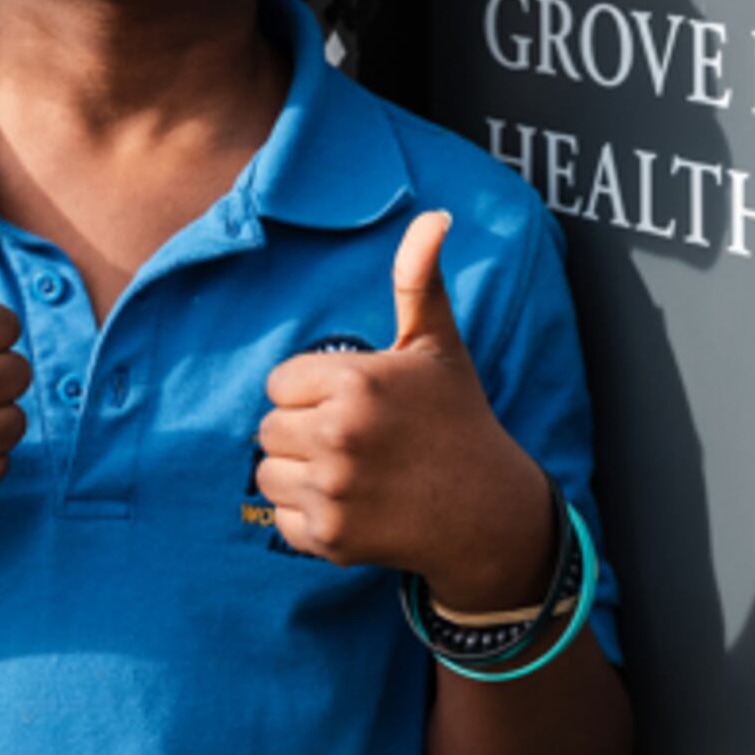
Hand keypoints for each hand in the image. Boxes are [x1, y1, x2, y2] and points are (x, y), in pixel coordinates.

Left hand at [254, 211, 557, 608]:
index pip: (280, 382)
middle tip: (353, 438)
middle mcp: (340, 436)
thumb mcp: (438, 345)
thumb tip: (435, 215)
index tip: (354, 401)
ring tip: (349, 470)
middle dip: (303, 430)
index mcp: (357, 382)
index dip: (313, 390)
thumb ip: (419, 279)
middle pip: (268, 427)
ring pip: (268, 473)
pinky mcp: (329, 539)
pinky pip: (282, 519)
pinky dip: (307, 517)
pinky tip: (351, 504)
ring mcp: (334, 491)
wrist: (486, 511)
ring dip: (298, 473)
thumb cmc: (456, 418)